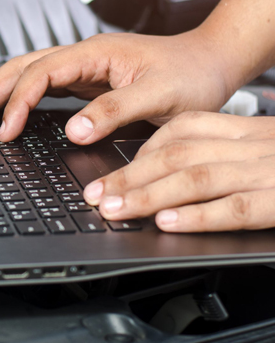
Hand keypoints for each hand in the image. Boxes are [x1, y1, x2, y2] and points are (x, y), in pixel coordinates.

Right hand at [0, 31, 239, 143]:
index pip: (40, 74)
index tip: (7, 132)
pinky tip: (6, 111)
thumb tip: (72, 130)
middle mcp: (82, 56)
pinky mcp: (85, 80)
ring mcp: (81, 67)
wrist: (211, 62)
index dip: (18, 103)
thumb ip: (114, 111)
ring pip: (25, 74)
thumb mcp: (159, 96)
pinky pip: (40, 86)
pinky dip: (16, 99)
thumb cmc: (191, 74)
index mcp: (93, 53)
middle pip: (20, 69)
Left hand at [83, 111, 274, 231]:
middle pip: (178, 154)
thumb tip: (170, 172)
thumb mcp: (268, 146)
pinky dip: (196, 216)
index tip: (112, 171)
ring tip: (115, 208)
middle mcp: (253, 145)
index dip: (142, 151)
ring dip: (148, 195)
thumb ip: (227, 153)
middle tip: (95, 194)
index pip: (184, 130)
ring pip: (195, 178)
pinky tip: (166, 222)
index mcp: (246, 130)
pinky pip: (235, 208)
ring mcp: (267, 172)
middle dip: (129, 175)